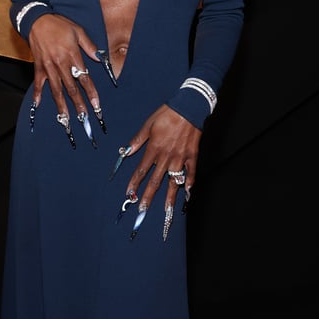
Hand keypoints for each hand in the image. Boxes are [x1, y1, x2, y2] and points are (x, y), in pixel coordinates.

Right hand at [28, 14, 103, 141]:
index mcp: (72, 55)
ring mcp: (48, 66)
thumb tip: (99, 58)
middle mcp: (60, 63)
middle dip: (79, 105)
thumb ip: (89, 46)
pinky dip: (37, 94)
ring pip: (56, 90)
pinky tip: (38, 104)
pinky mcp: (38, 66)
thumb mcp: (78, 31)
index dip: (91, 93)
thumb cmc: (59, 24)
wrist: (37, 19)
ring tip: (65, 119)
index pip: (84, 79)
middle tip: (85, 118)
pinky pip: (38, 83)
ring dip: (61, 105)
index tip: (97, 105)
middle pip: (71, 88)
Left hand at [117, 105, 199, 235]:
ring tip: (166, 211)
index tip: (129, 194)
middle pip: (155, 181)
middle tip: (142, 210)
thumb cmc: (167, 114)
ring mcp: (180, 158)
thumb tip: (126, 151)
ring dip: (169, 197)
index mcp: (154, 149)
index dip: (134, 183)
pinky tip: (187, 194)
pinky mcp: (192, 156)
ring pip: (173, 182)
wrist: (189, 107)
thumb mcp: (148, 124)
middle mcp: (166, 156)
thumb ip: (137, 140)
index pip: (141, 171)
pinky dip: (189, 184)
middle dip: (148, 197)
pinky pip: (191, 173)